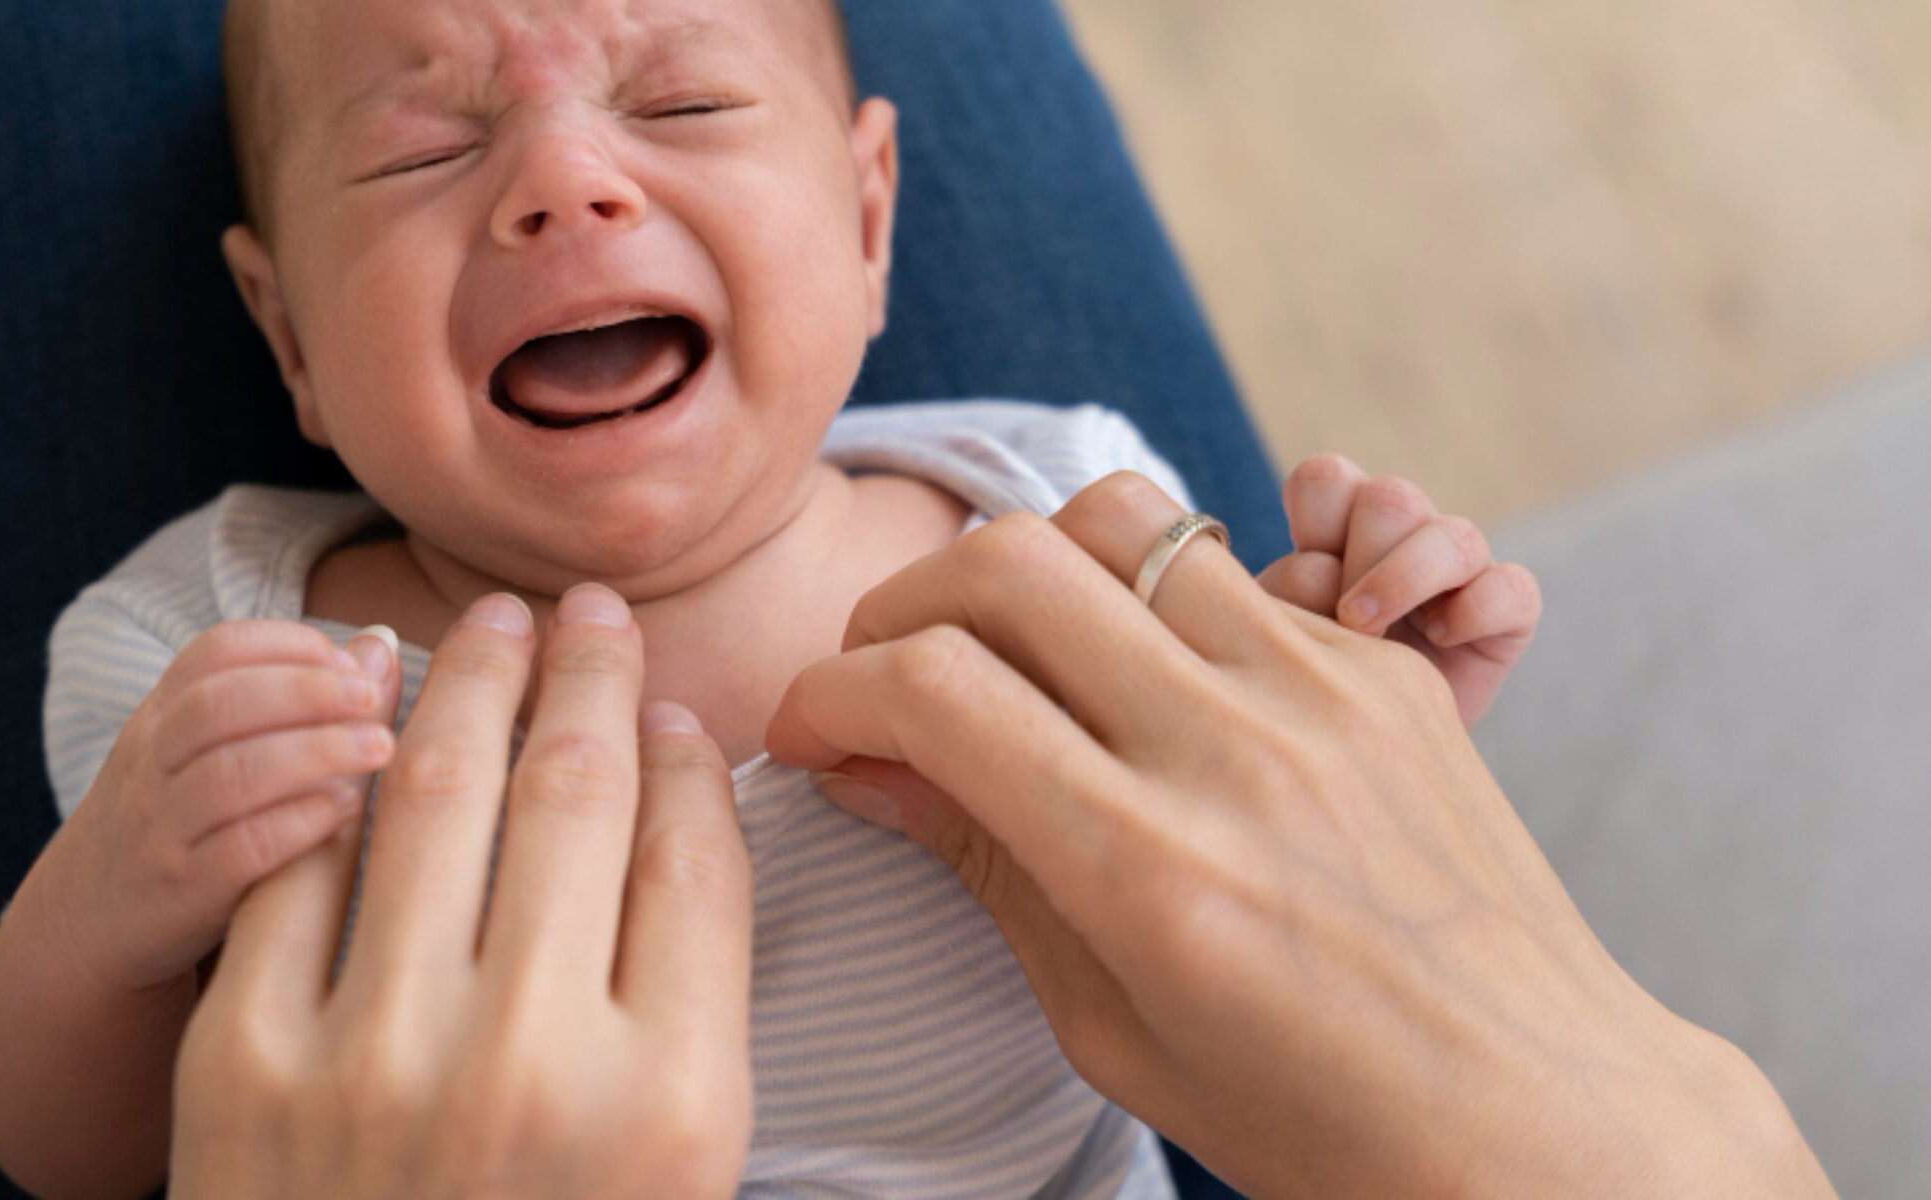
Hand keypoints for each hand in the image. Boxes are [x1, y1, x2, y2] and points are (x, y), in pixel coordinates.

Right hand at [43, 619, 402, 991]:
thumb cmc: (171, 824)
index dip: (290, 645)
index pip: (216, 651)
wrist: (80, 925)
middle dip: (307, 689)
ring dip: (316, 751)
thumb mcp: (198, 753)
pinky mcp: (182, 891)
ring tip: (378, 748)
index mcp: (160, 716)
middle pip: (222, 703)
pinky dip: (299, 822)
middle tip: (372, 697)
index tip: (351, 660)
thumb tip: (378, 646)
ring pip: (232, 774)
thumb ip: (279, 702)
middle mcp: (152, 763)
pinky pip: (241, 849)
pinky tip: (346, 811)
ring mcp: (162, 828)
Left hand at [171, 586, 754, 1199]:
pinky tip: (366, 699)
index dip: (686, 753)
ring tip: (489, 623)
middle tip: (588, 610)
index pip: (695, 859)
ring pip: (438, 797)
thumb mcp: (678, 1169)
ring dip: (469, 681)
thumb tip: (673, 777)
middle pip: (577, 799)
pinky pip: (304, 864)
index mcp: (671, 1107)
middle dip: (586, 676)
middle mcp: (531, 1069)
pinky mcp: (243, 1062)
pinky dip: (339, 767)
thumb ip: (695, 994)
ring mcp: (374, 1061)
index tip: (671, 702)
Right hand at [769, 473, 1830, 1198]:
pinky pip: (1223, 573)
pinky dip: (1142, 605)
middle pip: (1006, 562)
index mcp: (1149, 869)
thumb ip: (986, 865)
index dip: (826, 691)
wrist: (1537, 1117)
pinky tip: (1136, 688)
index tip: (807, 732)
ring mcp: (1323, 693)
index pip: (931, 689)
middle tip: (882, 674)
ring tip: (1004, 652)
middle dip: (898, 603)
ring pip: (1117, 521)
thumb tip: (865, 760)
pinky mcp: (1383, 674)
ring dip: (1022, 572)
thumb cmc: (1313, 1113)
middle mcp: (1235, 752)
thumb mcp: (1109, 1024)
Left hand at [1257, 454, 1540, 725]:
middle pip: (1391, 497)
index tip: (1303, 575)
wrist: (1362, 756)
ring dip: (1405, 580)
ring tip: (1371, 633)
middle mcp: (1401, 537)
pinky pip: (1511, 587)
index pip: (1329, 479)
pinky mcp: (1505, 613)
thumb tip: (1315, 569)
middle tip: (1344, 619)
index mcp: (1336, 529)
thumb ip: (1286, 598)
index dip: (1314, 512)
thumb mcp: (1279, 641)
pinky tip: (1440, 641)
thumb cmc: (1310, 689)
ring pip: (1453, 534)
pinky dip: (1475, 610)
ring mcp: (1458, 571)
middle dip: (1362, 556)